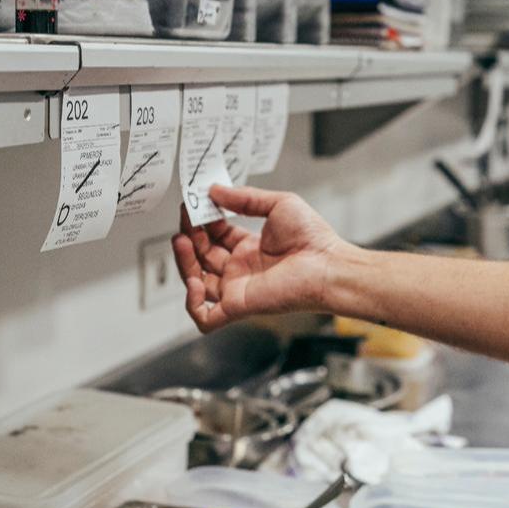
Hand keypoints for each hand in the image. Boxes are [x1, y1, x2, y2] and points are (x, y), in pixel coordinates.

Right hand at [172, 184, 346, 331]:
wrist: (327, 265)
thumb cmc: (312, 239)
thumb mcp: (278, 204)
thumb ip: (246, 198)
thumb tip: (216, 191)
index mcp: (250, 248)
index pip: (215, 236)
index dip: (202, 222)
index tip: (193, 204)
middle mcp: (241, 269)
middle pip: (202, 256)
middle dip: (190, 237)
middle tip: (186, 219)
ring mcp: (237, 289)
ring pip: (197, 283)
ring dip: (184, 263)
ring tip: (181, 240)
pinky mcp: (238, 307)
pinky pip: (205, 317)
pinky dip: (192, 303)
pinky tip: (194, 281)